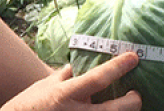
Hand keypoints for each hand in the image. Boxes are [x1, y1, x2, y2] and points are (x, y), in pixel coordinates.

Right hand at [0, 52, 141, 110]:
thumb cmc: (28, 106)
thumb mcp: (44, 87)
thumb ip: (62, 76)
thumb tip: (76, 67)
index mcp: (65, 95)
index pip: (97, 78)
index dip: (118, 67)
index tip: (133, 57)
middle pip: (117, 109)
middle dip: (133, 101)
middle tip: (136, 94)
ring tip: (126, 104)